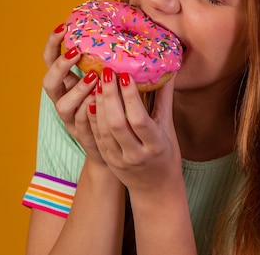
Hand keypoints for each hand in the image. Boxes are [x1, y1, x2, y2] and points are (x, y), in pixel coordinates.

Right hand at [41, 23, 101, 162]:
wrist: (114, 143)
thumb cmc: (111, 105)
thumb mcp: (105, 79)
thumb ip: (106, 61)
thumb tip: (122, 31)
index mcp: (66, 82)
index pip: (50, 59)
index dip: (53, 44)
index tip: (64, 26)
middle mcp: (63, 99)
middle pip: (49, 82)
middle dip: (60, 66)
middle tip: (76, 52)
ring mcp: (70, 119)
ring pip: (63, 105)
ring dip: (77, 89)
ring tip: (94, 76)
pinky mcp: (82, 135)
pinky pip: (80, 122)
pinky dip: (88, 111)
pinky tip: (100, 101)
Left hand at [88, 68, 182, 192]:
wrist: (156, 190)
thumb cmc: (166, 155)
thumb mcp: (168, 129)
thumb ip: (165, 99)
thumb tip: (169, 70)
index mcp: (155, 146)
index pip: (139, 119)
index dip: (130, 97)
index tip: (125, 75)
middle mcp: (136, 154)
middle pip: (117, 123)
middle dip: (110, 96)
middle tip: (107, 72)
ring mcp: (119, 159)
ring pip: (103, 130)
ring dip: (99, 104)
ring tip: (98, 82)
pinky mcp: (108, 160)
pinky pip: (96, 137)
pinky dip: (92, 118)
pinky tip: (91, 100)